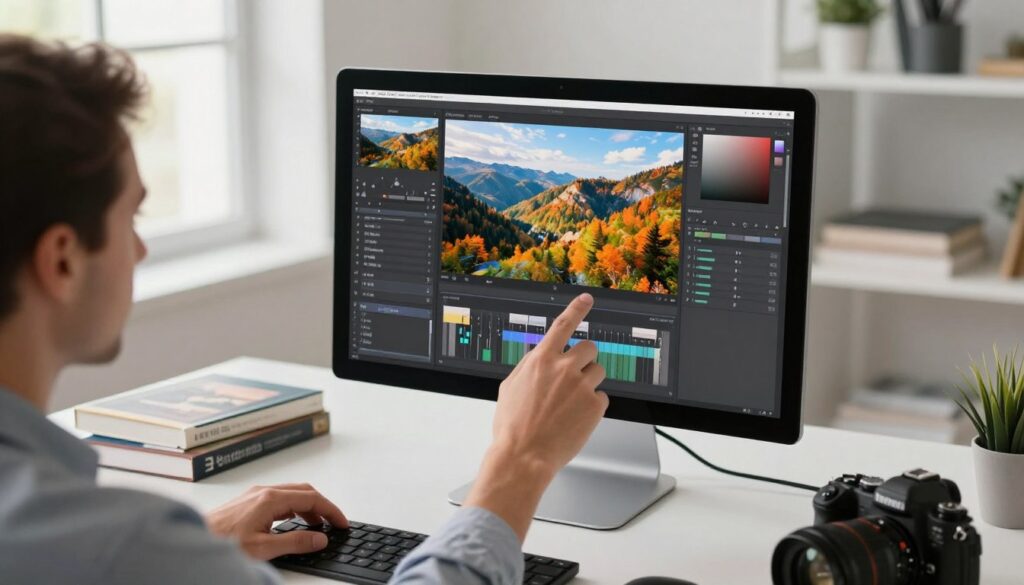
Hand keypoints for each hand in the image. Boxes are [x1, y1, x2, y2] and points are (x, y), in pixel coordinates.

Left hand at [205, 483, 347, 559]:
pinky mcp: (247, 501)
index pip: (312, 498)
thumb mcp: (264, 548)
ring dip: (308, 507)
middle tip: (333, 523)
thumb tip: (319, 538)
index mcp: (270, 499)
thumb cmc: (222, 543)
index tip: (342, 522)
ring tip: (317, 525)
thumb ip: (295, 542)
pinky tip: (293, 520)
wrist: (194, 539)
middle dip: (322, 506)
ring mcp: (254, 494)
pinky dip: (293, 507)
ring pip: (291, 493)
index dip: (331, 510)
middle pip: (303, 491)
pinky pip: (279, 497)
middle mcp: (263, 491)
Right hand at [466, 293, 607, 539]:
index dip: (577, 309)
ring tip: (572, 403)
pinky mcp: (595, 406)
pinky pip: (602, 397)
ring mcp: (582, 386)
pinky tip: (575, 418)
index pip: (563, 325)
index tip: (587, 299)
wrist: (524, 456)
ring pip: (598, 372)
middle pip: (589, 348)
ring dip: (589, 382)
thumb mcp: (511, 387)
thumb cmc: (513, 426)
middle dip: (585, 358)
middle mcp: (564, 368)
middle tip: (576, 375)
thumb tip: (540, 357)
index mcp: (541, 360)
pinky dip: (592, 406)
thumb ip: (529, 367)